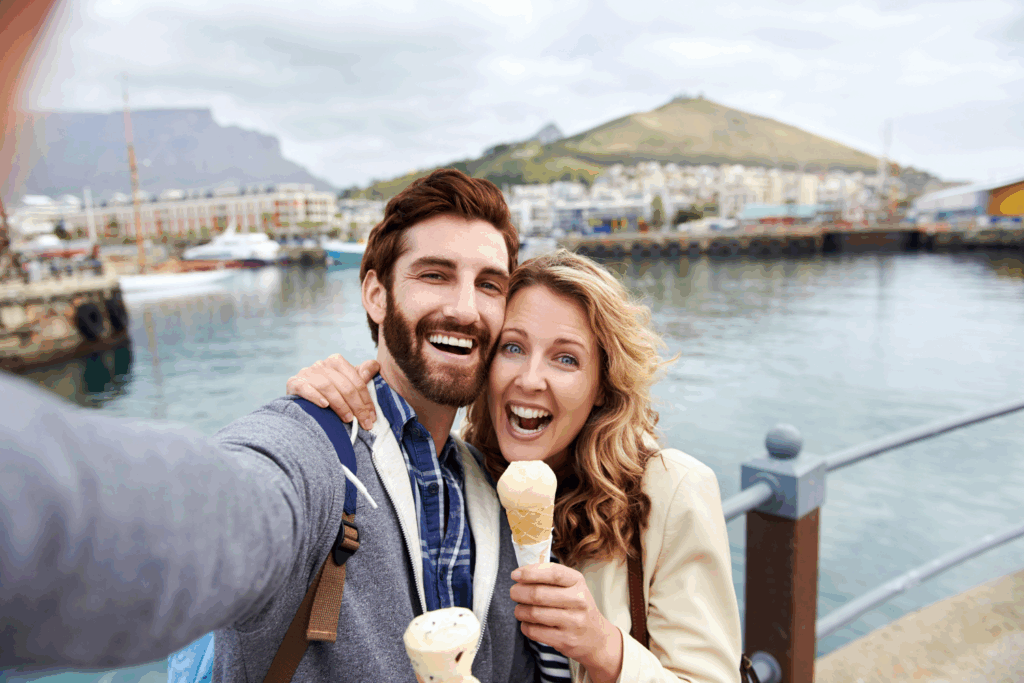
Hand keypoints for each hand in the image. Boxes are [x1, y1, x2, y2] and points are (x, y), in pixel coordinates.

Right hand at [285, 354, 380, 429]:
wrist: (299, 401)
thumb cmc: (328, 393)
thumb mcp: (346, 383)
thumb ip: (361, 375)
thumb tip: (375, 366)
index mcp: (336, 361)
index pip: (357, 381)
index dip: (366, 400)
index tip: (372, 417)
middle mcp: (321, 364)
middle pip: (344, 385)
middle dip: (357, 406)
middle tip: (364, 422)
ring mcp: (306, 373)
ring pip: (327, 387)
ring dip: (340, 404)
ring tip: (348, 419)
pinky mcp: (293, 383)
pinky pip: (306, 388)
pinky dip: (316, 397)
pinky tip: (324, 406)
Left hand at [510, 563, 622, 681]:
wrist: (597, 639)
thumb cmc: (578, 608)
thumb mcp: (573, 587)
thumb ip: (550, 578)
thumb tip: (521, 574)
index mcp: (578, 582)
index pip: (553, 573)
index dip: (530, 572)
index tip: (515, 575)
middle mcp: (578, 600)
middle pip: (538, 594)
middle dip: (519, 592)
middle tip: (514, 593)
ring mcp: (573, 622)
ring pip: (534, 613)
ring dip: (519, 610)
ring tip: (519, 609)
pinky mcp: (566, 640)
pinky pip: (535, 632)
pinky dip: (525, 626)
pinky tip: (527, 623)